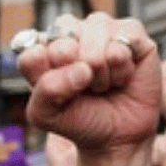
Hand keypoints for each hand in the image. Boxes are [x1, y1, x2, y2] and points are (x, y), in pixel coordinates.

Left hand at [18, 13, 161, 158]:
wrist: (116, 136)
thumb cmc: (79, 119)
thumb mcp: (46, 114)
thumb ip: (46, 89)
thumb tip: (82, 68)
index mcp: (44, 46)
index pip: (33, 51)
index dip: (47, 76)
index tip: (59, 93)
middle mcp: (73, 31)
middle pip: (63, 40)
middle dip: (75, 73)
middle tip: (84, 87)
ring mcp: (103, 29)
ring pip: (95, 38)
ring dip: (100, 74)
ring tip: (103, 84)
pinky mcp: (132, 33)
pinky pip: (123, 44)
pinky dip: (121, 70)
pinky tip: (122, 77)